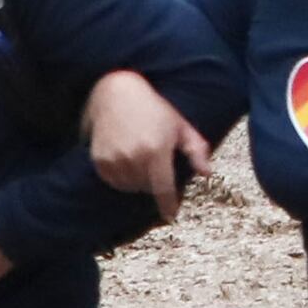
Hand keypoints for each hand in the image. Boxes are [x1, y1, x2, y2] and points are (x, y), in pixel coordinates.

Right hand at [85, 73, 216, 211]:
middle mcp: (135, 158)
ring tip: (140, 159)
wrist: (117, 92)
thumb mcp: (181, 126)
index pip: (164, 189)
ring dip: (137, 181)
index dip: (168, 205)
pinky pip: (113, 181)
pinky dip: (121, 177)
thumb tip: (207, 174)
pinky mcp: (100, 160)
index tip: (171, 215)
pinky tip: (125, 159)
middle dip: (153, 182)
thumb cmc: (154, 108)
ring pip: (130, 187)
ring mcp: (115, 159)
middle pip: (147, 189)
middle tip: (154, 162)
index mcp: (157, 151)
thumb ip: (196, 151)